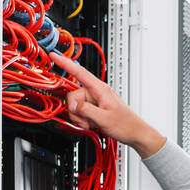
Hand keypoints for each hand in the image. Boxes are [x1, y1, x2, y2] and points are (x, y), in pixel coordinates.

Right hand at [48, 49, 165, 155]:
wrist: (136, 133)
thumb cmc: (126, 125)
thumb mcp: (104, 119)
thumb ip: (86, 110)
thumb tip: (72, 105)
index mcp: (101, 89)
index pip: (80, 73)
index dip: (65, 63)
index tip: (54, 56)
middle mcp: (97, 92)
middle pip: (74, 96)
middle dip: (76, 110)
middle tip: (86, 120)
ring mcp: (95, 100)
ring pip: (76, 106)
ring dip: (80, 117)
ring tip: (92, 123)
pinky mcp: (95, 108)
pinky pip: (81, 111)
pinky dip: (84, 119)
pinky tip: (93, 124)